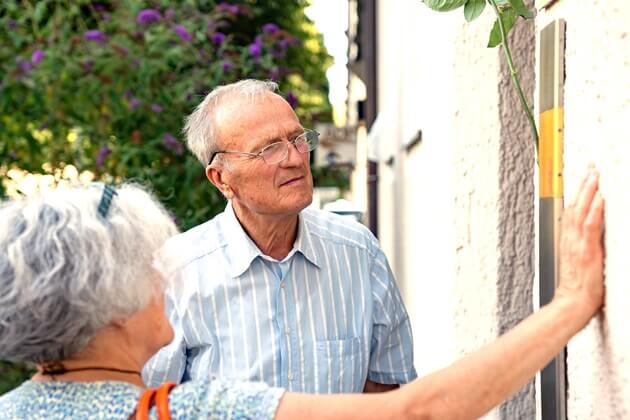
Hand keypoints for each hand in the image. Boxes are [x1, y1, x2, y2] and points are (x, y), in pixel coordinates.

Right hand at [554, 168, 605, 321]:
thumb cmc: (577, 290)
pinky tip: (600, 198)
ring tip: (595, 176)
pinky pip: (591, 226)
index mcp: (568, 242)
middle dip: (582, 187)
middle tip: (590, 170)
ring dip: (588, 192)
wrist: (572, 304)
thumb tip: (591, 241)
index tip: (583, 181)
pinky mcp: (587, 250)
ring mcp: (577, 244)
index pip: (571, 213)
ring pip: (580, 212)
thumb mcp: (578, 265)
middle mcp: (570, 240)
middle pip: (574, 207)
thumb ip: (582, 249)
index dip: (577, 195)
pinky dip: (595, 210)